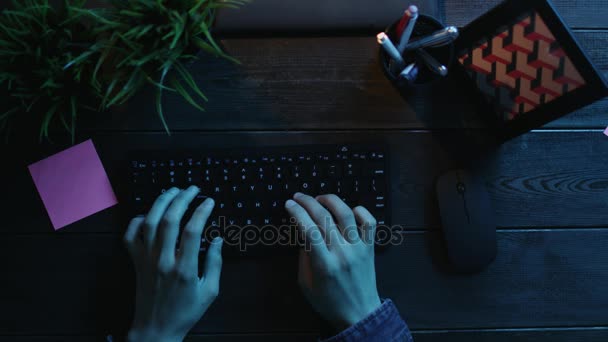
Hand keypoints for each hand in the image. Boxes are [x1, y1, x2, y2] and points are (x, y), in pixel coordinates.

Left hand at [124, 186, 222, 341]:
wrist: (155, 330)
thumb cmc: (186, 312)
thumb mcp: (210, 292)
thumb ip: (215, 264)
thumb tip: (217, 239)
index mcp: (184, 268)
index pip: (192, 230)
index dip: (201, 211)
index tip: (209, 201)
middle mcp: (162, 260)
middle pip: (169, 220)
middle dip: (182, 199)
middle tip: (192, 188)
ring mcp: (146, 260)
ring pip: (150, 222)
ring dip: (161, 202)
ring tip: (173, 191)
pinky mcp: (135, 262)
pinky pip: (130, 235)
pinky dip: (137, 221)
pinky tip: (149, 214)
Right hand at [285, 193, 380, 329]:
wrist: (359, 313)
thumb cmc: (329, 302)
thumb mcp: (306, 284)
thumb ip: (303, 257)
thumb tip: (303, 232)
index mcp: (324, 264)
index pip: (309, 230)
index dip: (297, 212)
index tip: (289, 204)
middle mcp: (342, 253)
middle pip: (324, 217)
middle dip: (307, 202)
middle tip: (298, 197)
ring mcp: (358, 248)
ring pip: (346, 213)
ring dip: (330, 200)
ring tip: (320, 199)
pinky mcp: (369, 248)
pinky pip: (369, 222)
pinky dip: (360, 211)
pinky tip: (349, 210)